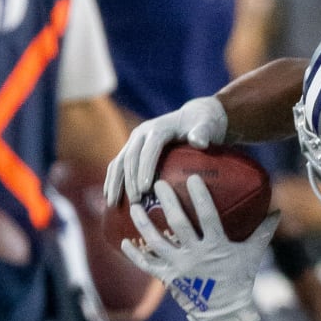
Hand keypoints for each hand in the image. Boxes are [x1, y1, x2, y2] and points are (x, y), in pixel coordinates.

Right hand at [104, 96, 228, 206]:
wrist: (195, 115)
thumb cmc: (205, 123)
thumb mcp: (208, 125)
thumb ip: (204, 132)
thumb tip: (199, 141)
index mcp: (159, 128)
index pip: (149, 149)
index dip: (145, 168)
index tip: (146, 189)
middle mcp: (142, 133)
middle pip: (131, 158)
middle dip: (130, 181)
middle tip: (135, 203)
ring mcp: (135, 141)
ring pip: (119, 162)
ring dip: (114, 183)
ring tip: (113, 205)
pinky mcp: (132, 149)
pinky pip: (119, 166)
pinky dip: (113, 181)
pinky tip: (111, 199)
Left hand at [119, 174, 278, 320]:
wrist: (225, 311)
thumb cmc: (239, 279)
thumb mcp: (253, 254)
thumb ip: (264, 231)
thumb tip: (278, 209)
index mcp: (217, 246)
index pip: (208, 217)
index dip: (201, 198)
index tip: (192, 178)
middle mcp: (196, 255)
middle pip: (179, 225)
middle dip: (168, 202)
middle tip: (158, 183)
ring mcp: (180, 267)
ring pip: (157, 242)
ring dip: (144, 224)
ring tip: (134, 206)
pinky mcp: (169, 278)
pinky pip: (148, 265)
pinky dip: (135, 254)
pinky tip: (123, 242)